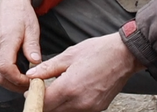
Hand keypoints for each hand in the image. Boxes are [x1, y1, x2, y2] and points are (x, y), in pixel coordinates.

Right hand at [0, 0, 40, 92]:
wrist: (10, 2)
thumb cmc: (23, 14)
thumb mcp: (32, 28)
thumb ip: (32, 46)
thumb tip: (36, 63)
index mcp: (6, 40)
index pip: (5, 68)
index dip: (18, 79)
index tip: (32, 81)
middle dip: (15, 86)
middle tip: (32, 86)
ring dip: (12, 82)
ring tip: (28, 82)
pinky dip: (8, 76)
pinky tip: (21, 73)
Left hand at [26, 33, 143, 111]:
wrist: (125, 55)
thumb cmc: (98, 51)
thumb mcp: (69, 55)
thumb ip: (48, 68)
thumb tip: (31, 75)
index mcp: (70, 88)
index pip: (44, 103)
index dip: (34, 98)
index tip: (31, 90)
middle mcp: (80, 102)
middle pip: (53, 111)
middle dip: (45, 102)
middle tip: (42, 90)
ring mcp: (90, 108)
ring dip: (57, 104)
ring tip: (58, 88)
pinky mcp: (98, 108)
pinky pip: (78, 110)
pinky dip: (70, 104)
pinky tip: (71, 91)